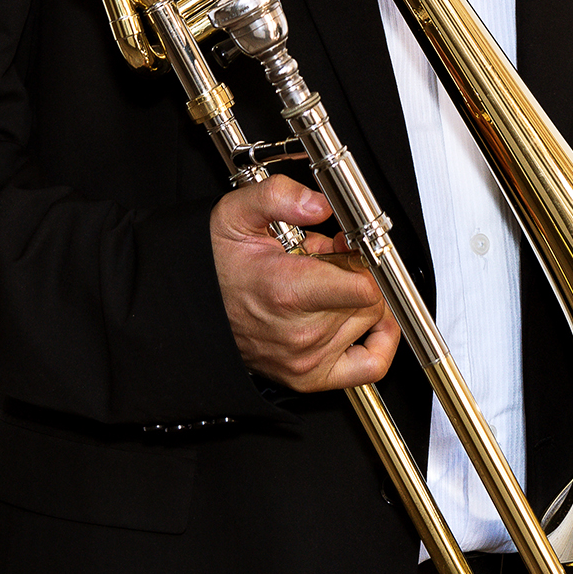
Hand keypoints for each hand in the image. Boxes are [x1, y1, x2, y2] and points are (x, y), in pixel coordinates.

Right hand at [211, 176, 399, 392]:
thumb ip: (279, 196)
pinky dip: (381, 342)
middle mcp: (301, 332)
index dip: (365, 258)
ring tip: (327, 283)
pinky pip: (371, 365)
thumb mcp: (238, 213)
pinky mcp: (309, 376)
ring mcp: (307, 359)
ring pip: (369, 322)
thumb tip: (318, 204)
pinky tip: (371, 320)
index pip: (365, 286)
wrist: (191, 308)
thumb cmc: (217, 265)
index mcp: (288, 291)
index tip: (348, 244)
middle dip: (357, 272)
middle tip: (330, 257)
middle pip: (369, 300)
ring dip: (358, 299)